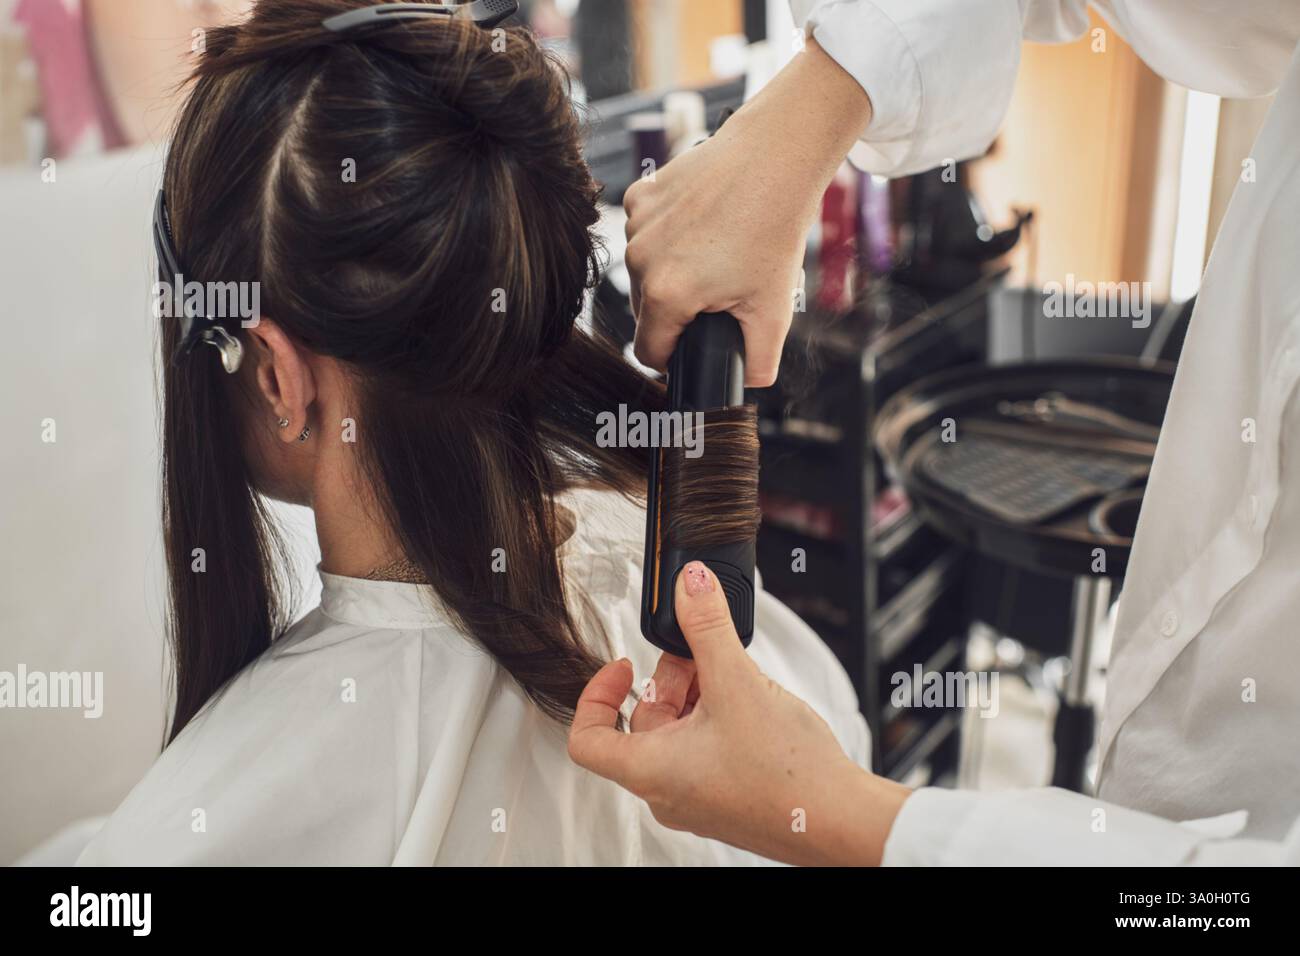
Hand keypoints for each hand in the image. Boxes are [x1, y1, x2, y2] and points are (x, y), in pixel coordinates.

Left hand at [568, 561, 908, 865]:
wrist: (842, 823)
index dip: (596, 695)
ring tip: (734, 673)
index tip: (622, 668)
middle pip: (645, 723)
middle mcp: (668, 792)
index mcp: (651, 771)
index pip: (588, 739)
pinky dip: (721, 716)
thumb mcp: (738, 683)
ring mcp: (700, 798)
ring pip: (680, 734)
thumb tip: (691, 585)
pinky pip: (708, 748)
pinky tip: (754, 699)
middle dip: (671, 680)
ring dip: (700, 694)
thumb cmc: (788, 777)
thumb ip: (708, 627)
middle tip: (699, 654)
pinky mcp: (729, 797)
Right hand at [623, 38, 872, 386]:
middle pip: (645, 311)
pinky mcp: (641, 195)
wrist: (775, 158)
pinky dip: (666, 236)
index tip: (696, 344)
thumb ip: (759, 362)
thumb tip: (749, 385)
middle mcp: (640, 259)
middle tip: (718, 293)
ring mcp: (636, 224)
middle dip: (675, 312)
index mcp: (667, 294)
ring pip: (643, 271)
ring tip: (713, 254)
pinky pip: (644, 233)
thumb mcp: (774, 310)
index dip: (674, 356)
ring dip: (668, 273)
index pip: (649, 351)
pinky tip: (700, 224)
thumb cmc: (774, 230)